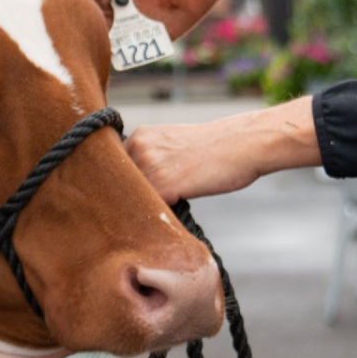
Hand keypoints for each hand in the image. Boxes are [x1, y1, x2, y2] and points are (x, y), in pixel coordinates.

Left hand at [127, 98, 318, 202]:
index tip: (125, 199)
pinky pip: (149, 209)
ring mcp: (149, 166)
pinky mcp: (163, 185)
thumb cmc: (215, 148)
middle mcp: (139, 148)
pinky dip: (155, 219)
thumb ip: (151, 159)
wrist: (242, 144)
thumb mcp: (174, 144)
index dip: (121, 186)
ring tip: (156, 218)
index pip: (115, 168)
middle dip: (127, 200)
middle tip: (136, 213)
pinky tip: (166, 221)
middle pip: (118, 185)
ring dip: (140, 211)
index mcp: (140, 136)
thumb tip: (137, 186)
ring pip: (131, 199)